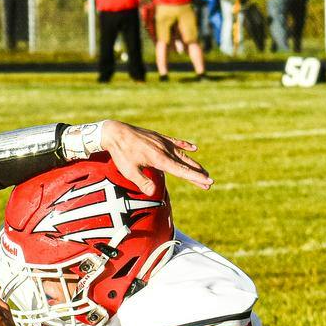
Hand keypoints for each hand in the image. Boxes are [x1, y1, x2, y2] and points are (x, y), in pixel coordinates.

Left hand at [96, 119, 211, 190]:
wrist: (116, 132)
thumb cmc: (121, 154)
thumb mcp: (129, 171)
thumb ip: (142, 182)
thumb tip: (152, 193)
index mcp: (159, 159)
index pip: (182, 171)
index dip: (195, 177)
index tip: (208, 182)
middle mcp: (164, 150)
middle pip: (185, 164)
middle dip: (198, 173)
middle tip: (209, 182)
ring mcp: (163, 142)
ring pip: (182, 154)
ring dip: (194, 163)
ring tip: (204, 171)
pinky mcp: (159, 137)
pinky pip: (175, 142)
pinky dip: (185, 145)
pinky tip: (194, 147)